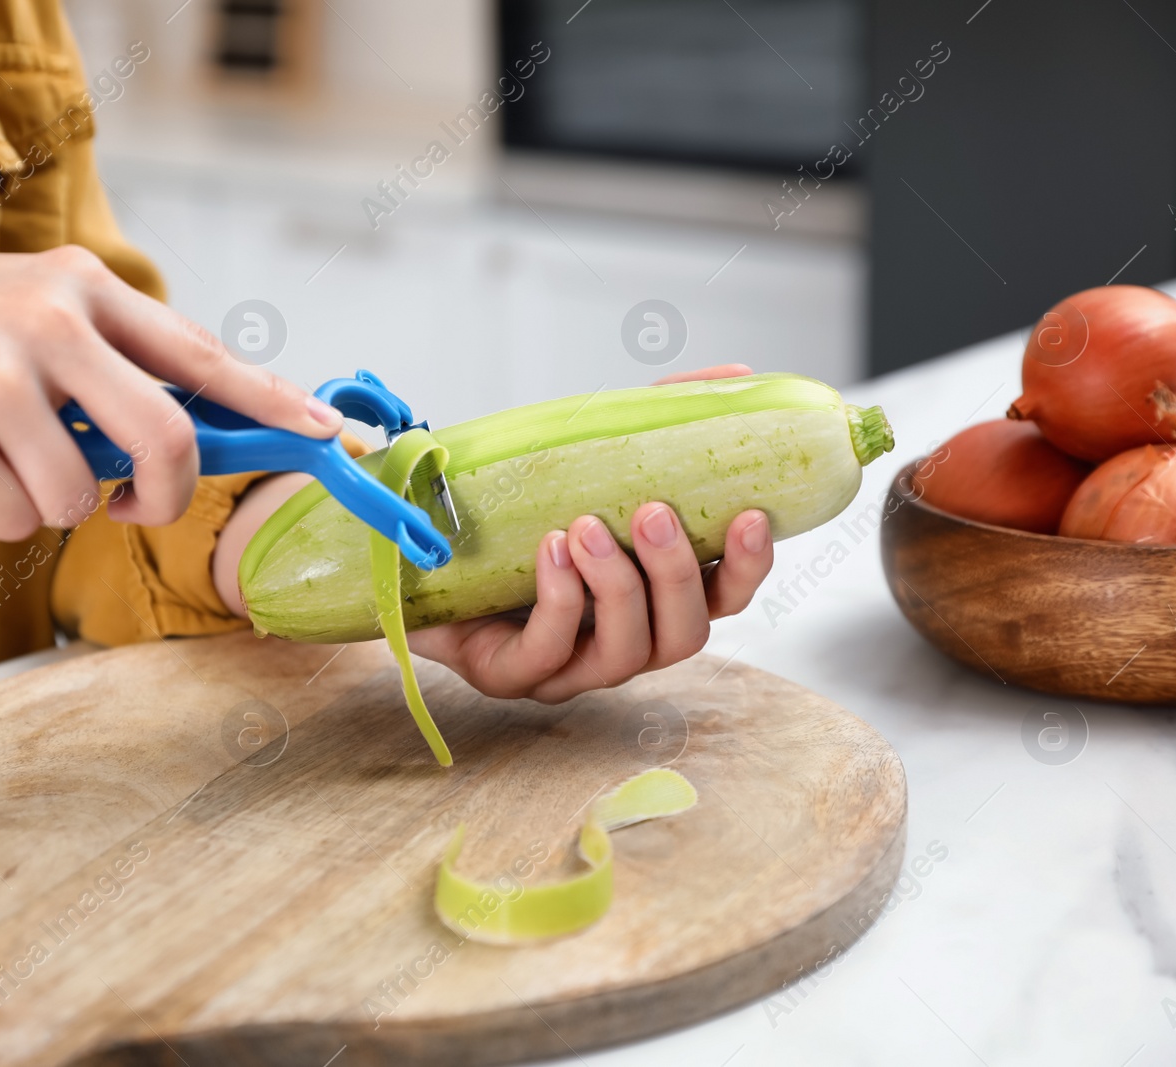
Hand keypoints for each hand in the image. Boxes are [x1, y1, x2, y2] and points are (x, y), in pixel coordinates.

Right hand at [0, 246, 340, 545]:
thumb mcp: (19, 311)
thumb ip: (103, 357)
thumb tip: (196, 418)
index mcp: (79, 287)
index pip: (200, 353)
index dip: (272, 402)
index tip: (325, 431)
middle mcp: (46, 320)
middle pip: (167, 438)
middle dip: (167, 495)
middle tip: (138, 507)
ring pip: (82, 495)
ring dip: (52, 506)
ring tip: (0, 466)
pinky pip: (13, 519)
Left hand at [407, 363, 770, 702]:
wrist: (424, 545)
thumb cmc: (522, 512)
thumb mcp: (593, 458)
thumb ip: (661, 420)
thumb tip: (734, 373)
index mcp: (653, 598)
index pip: (724, 598)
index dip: (747, 567)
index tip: (752, 515)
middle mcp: (622, 641)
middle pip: (684, 634)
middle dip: (676, 575)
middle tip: (652, 514)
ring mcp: (568, 668)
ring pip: (624, 653)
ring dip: (616, 587)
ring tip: (586, 527)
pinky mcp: (511, 675)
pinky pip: (546, 655)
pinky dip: (556, 603)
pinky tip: (550, 552)